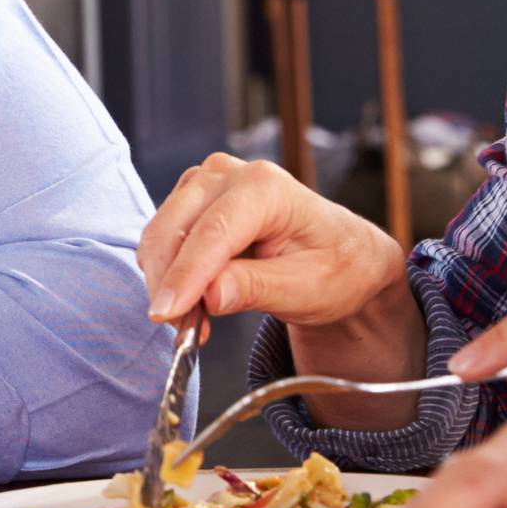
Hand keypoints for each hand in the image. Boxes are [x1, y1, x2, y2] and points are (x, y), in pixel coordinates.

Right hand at [138, 155, 406, 331]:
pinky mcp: (193, 200)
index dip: (185, 275)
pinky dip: (169, 274)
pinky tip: (194, 303)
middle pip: (176, 228)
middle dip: (169, 284)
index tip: (166, 314)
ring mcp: (208, 183)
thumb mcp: (307, 288)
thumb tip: (208, 295)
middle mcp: (231, 174)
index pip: (213, 232)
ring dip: (166, 282)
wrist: (344, 256)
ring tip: (193, 323)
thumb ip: (256, 289)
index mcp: (267, 187)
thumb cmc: (335, 267)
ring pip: (162, 234)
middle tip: (182, 332)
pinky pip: (165, 238)